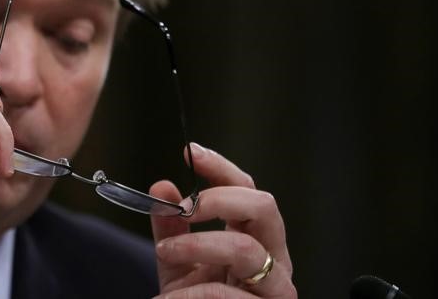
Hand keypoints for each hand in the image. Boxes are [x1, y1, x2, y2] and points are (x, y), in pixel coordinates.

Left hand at [150, 143, 295, 297]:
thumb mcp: (178, 261)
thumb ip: (171, 226)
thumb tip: (162, 187)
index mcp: (256, 238)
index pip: (248, 190)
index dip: (221, 167)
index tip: (190, 152)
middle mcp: (274, 259)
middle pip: (264, 206)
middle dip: (220, 198)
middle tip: (186, 208)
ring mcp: (275, 289)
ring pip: (246, 249)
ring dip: (198, 244)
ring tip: (167, 252)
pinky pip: (226, 294)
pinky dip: (191, 293)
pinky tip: (169, 298)